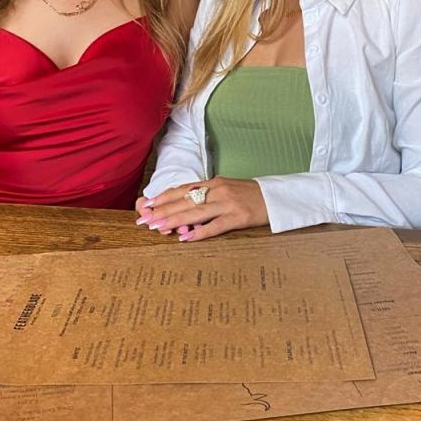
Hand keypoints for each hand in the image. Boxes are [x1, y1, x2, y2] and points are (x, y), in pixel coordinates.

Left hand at [135, 177, 268, 241]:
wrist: (275, 197)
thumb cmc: (249, 195)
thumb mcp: (226, 188)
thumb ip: (207, 194)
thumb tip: (185, 204)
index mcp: (214, 183)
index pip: (184, 189)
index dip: (165, 197)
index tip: (148, 205)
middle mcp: (218, 190)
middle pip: (186, 201)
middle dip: (163, 210)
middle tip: (145, 219)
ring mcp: (228, 204)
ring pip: (197, 212)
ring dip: (175, 220)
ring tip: (158, 227)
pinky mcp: (238, 217)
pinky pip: (216, 226)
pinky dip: (200, 232)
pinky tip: (186, 238)